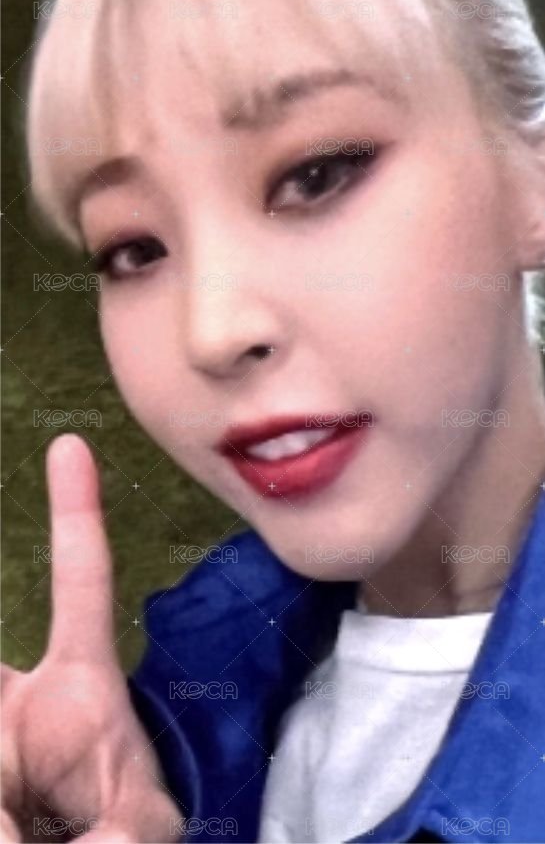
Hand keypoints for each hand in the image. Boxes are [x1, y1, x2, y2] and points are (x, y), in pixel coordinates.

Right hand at [1, 434, 184, 841]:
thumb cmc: (130, 835)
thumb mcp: (137, 832)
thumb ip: (118, 832)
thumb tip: (61, 837)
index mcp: (79, 686)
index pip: (79, 582)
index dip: (76, 515)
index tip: (72, 448)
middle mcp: (18, 699)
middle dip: (10, 723)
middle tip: (28, 774)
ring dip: (9, 788)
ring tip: (32, 817)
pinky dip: (1, 803)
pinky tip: (18, 811)